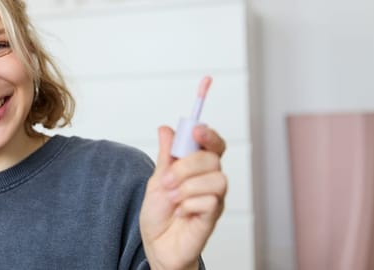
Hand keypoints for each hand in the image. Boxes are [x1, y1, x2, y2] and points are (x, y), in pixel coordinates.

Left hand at [140, 125, 226, 269]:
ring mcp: (214, 199)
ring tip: (173, 199)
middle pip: (212, 159)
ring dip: (188, 187)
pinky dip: (189, 205)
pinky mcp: (212, 217)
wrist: (156, 244)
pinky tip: (181, 212)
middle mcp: (209, 181)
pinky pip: (211, 202)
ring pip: (217, 179)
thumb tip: (166, 129)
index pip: (213, 145)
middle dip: (185, 167)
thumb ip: (165, 156)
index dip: (209, 135)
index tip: (195, 130)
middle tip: (167, 180)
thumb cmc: (160, 215)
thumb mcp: (156, 180)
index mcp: (197, 168)